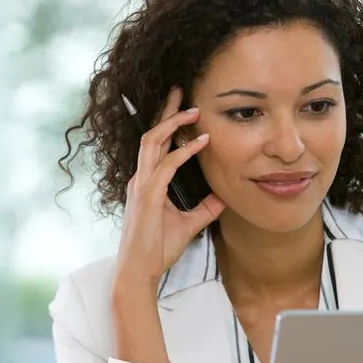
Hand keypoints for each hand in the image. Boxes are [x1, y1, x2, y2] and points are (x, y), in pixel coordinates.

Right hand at [114, 88, 225, 287]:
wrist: (139, 272)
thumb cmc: (157, 249)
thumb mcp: (188, 224)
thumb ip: (204, 209)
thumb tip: (223, 198)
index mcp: (147, 182)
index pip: (156, 145)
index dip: (169, 124)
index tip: (185, 108)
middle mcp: (141, 178)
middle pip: (151, 134)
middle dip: (166, 111)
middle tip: (181, 90)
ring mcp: (142, 185)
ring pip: (153, 142)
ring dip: (173, 123)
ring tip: (194, 110)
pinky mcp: (149, 196)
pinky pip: (166, 165)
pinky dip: (184, 151)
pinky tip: (202, 142)